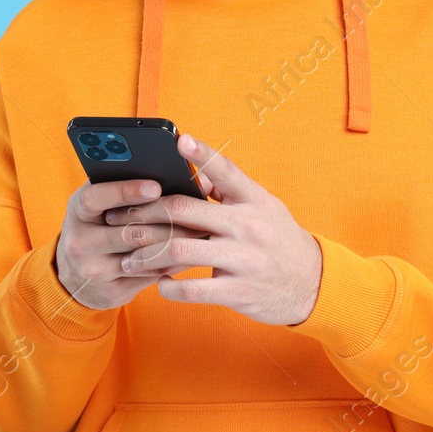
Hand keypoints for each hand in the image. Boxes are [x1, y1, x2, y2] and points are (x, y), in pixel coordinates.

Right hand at [54, 177, 213, 310]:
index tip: (155, 186)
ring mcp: (94, 269)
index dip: (125, 191)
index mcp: (78, 211)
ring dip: (175, 243)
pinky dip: (173, 263)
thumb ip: (132, 185)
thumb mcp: (102, 203)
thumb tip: (187, 175)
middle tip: (198, 212)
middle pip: (129, 231)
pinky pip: (150, 276)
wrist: (76, 276)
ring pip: (144, 255)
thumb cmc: (99, 226)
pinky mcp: (112, 291)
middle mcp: (80, 241)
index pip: (96, 198)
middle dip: (168, 221)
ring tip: (200, 230)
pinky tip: (190, 253)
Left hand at [101, 133, 322, 325]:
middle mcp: (248, 226)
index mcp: (253, 199)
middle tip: (118, 219)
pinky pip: (193, 290)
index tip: (177, 139)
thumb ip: (229, 191)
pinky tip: (158, 284)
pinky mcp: (239, 292)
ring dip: (147, 255)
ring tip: (128, 258)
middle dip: (143, 214)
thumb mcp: (263, 206)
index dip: (201, 153)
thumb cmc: (278, 239)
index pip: (225, 170)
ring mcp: (244, 259)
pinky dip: (169, 287)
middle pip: (184, 211)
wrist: (314, 283)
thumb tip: (192, 173)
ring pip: (181, 251)